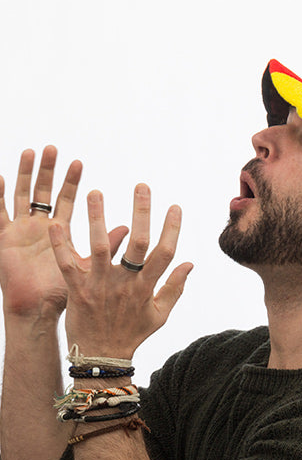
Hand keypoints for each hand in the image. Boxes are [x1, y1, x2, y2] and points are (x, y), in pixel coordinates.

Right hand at [0, 147, 127, 319]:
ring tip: (30, 152)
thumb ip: (108, 244)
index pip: (66, 200)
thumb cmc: (65, 292)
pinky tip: (1, 177)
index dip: (71, 182)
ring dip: (25, 175)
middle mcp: (39, 228)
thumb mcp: (89, 264)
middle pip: (42, 192)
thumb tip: (130, 229)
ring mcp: (20, 232)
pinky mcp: (4, 240)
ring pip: (22, 197)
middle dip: (47, 171)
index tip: (78, 162)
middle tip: (53, 148)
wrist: (41, 310)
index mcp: (59, 232)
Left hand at [49, 184, 192, 359]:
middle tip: (141, 186)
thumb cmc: (133, 334)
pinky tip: (56, 222)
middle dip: (141, 212)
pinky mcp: (76, 289)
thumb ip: (175, 287)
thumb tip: (190, 262)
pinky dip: (61, 244)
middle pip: (137, 242)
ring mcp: (100, 285)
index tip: (175, 206)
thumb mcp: (161, 314)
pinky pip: (68, 263)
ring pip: (100, 247)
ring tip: (95, 192)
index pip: (164, 252)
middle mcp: (125, 282)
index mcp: (146, 287)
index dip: (172, 228)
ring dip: (97, 218)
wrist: (101, 357)